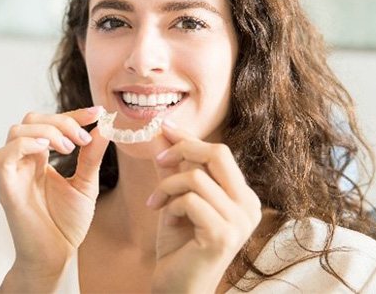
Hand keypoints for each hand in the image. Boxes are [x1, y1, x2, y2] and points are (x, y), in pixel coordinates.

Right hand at [0, 106, 109, 286]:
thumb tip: (103, 127)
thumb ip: (91, 156)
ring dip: (47, 131)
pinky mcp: (6, 187)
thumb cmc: (67, 223)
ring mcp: (14, 172)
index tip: (97, 113)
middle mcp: (24, 161)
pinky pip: (4, 155)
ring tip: (69, 148)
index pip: (51, 123)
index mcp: (41, 158)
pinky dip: (25, 144)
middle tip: (82, 138)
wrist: (57, 256)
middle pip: (31, 119)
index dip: (73, 114)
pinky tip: (47, 150)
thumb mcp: (86, 184)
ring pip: (16, 130)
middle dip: (61, 120)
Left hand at [148, 120, 261, 292]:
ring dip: (167, 186)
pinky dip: (170, 204)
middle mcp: (249, 206)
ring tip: (156, 202)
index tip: (164, 126)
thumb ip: (173, 167)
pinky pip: (190, 200)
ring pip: (196, 177)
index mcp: (242, 195)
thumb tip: (162, 132)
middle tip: (158, 160)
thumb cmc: (180, 243)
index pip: (219, 152)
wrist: (177, 286)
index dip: (189, 137)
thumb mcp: (176, 197)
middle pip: (218, 153)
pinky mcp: (223, 235)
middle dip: (182, 149)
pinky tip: (165, 218)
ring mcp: (240, 221)